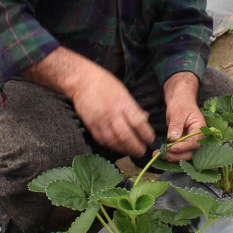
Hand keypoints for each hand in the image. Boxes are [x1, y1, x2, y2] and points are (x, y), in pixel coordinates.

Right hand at [22, 47, 155, 157]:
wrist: (82, 80)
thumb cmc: (105, 83)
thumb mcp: (124, 92)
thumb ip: (134, 108)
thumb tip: (145, 120)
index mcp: (123, 104)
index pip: (139, 124)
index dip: (146, 135)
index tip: (150, 140)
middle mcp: (112, 114)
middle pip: (127, 137)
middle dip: (136, 148)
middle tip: (142, 151)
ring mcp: (100, 121)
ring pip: (114, 142)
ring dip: (124, 150)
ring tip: (131, 152)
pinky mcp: (90, 126)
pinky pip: (102, 141)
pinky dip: (111, 147)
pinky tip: (117, 148)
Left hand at [163, 72, 204, 160]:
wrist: (180, 100)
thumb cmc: (181, 103)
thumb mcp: (178, 112)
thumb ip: (176, 125)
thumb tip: (173, 139)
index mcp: (200, 128)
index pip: (194, 143)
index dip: (182, 147)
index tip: (170, 148)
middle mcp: (198, 137)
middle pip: (190, 152)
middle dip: (176, 155)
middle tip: (162, 154)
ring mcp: (191, 141)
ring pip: (184, 154)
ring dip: (171, 156)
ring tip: (157, 154)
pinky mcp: (183, 143)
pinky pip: (178, 151)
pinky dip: (170, 153)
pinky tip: (160, 153)